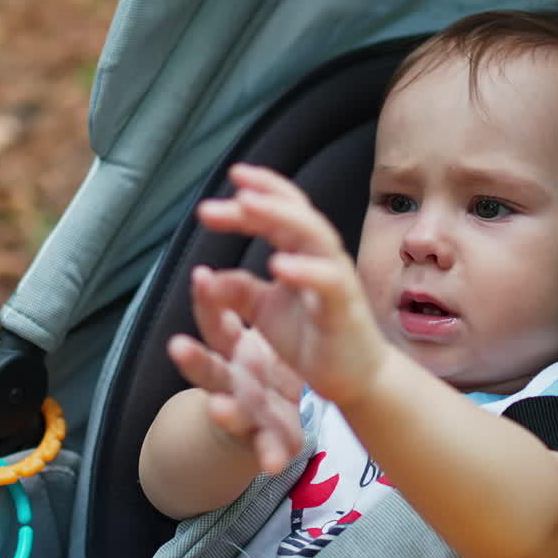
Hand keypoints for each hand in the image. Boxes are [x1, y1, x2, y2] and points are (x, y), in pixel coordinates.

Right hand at [167, 263, 303, 473]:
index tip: (200, 275)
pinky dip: (269, 455)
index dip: (206, 302)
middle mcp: (232, 383)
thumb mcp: (246, 338)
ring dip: (224, 412)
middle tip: (177, 346)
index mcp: (233, 351)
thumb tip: (210, 267)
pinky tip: (272, 463)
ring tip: (218, 408)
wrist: (272, 422)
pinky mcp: (272, 441)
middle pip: (209, 369)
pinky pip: (270, 449)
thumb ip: (233, 306)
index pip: (215, 323)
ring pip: (231, 413)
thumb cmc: (257, 371)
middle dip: (193, 359)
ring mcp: (249, 414)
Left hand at [196, 164, 386, 412]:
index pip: (283, 210)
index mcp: (301, 253)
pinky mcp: (343, 309)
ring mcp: (336, 280)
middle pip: (296, 213)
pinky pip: (327, 282)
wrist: (353, 379)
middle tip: (230, 189)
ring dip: (281, 216)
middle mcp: (322, 258)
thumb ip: (238, 290)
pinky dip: (303, 270)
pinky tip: (277, 263)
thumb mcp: (264, 311)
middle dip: (262, 198)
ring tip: (248, 205)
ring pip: (315, 235)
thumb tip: (204, 276)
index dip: (260, 191)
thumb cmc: (312, 338)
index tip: (229, 179)